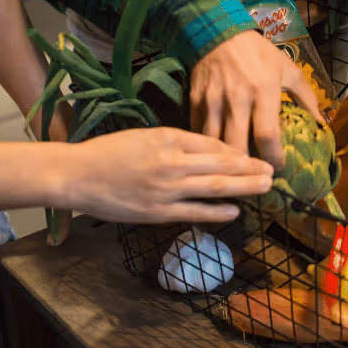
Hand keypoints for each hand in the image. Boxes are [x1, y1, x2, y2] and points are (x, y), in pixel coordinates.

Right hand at [58, 128, 273, 223]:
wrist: (76, 175)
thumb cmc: (109, 153)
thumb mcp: (145, 135)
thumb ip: (176, 141)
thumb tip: (210, 149)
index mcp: (168, 139)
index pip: (213, 144)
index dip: (237, 151)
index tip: (253, 155)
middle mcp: (172, 162)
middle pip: (222, 165)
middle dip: (250, 168)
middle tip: (271, 170)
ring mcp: (166, 189)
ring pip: (215, 188)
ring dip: (244, 188)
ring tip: (264, 187)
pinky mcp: (158, 212)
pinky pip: (195, 212)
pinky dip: (218, 211)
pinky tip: (235, 211)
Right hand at [190, 30, 321, 167]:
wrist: (219, 32)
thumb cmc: (259, 54)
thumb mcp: (288, 70)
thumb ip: (307, 99)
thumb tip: (323, 125)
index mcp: (263, 92)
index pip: (267, 137)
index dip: (274, 159)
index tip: (278, 169)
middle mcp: (237, 100)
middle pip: (237, 148)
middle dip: (246, 170)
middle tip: (255, 178)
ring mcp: (213, 102)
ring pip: (214, 145)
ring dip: (224, 163)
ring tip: (236, 173)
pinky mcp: (195, 101)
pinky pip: (198, 133)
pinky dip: (207, 147)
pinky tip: (215, 155)